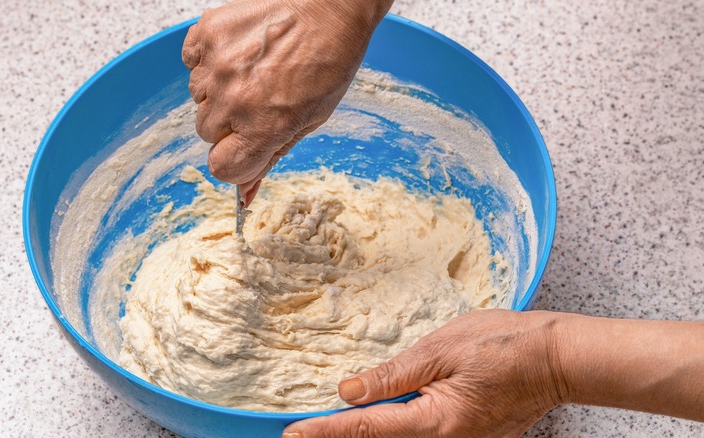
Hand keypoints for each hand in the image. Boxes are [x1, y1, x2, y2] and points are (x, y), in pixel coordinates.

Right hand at [182, 0, 392, 204]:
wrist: (331, 6)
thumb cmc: (329, 60)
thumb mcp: (309, 120)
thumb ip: (271, 157)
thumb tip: (244, 195)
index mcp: (264, 128)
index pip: (221, 168)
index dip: (235, 159)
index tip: (245, 145)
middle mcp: (235, 99)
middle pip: (206, 133)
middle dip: (229, 122)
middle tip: (259, 97)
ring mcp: (218, 65)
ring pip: (197, 98)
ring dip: (219, 89)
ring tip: (254, 68)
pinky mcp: (208, 33)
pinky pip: (191, 61)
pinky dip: (209, 59)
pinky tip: (240, 51)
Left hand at [283, 310, 566, 437]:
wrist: (556, 359)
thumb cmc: (505, 345)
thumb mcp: (441, 350)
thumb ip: (392, 375)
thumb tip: (348, 391)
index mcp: (436, 421)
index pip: (366, 430)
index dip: (326, 432)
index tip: (293, 434)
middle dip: (341, 437)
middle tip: (302, 432)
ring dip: (365, 434)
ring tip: (329, 424)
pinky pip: (418, 437)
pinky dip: (391, 430)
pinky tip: (373, 418)